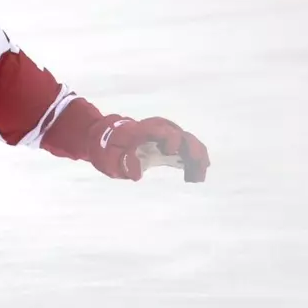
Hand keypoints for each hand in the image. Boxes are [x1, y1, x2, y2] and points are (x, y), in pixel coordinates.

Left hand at [85, 115, 208, 182]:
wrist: (110, 138)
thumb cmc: (110, 148)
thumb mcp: (109, 156)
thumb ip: (122, 163)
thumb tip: (137, 175)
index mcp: (143, 130)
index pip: (161, 130)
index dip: (169, 138)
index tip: (170, 151)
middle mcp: (159, 130)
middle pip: (181, 135)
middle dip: (191, 149)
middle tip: (197, 166)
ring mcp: (167, 137)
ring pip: (189, 143)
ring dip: (197, 159)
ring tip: (198, 178)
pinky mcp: (170, 146)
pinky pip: (187, 151)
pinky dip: (193, 162)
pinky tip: (196, 177)